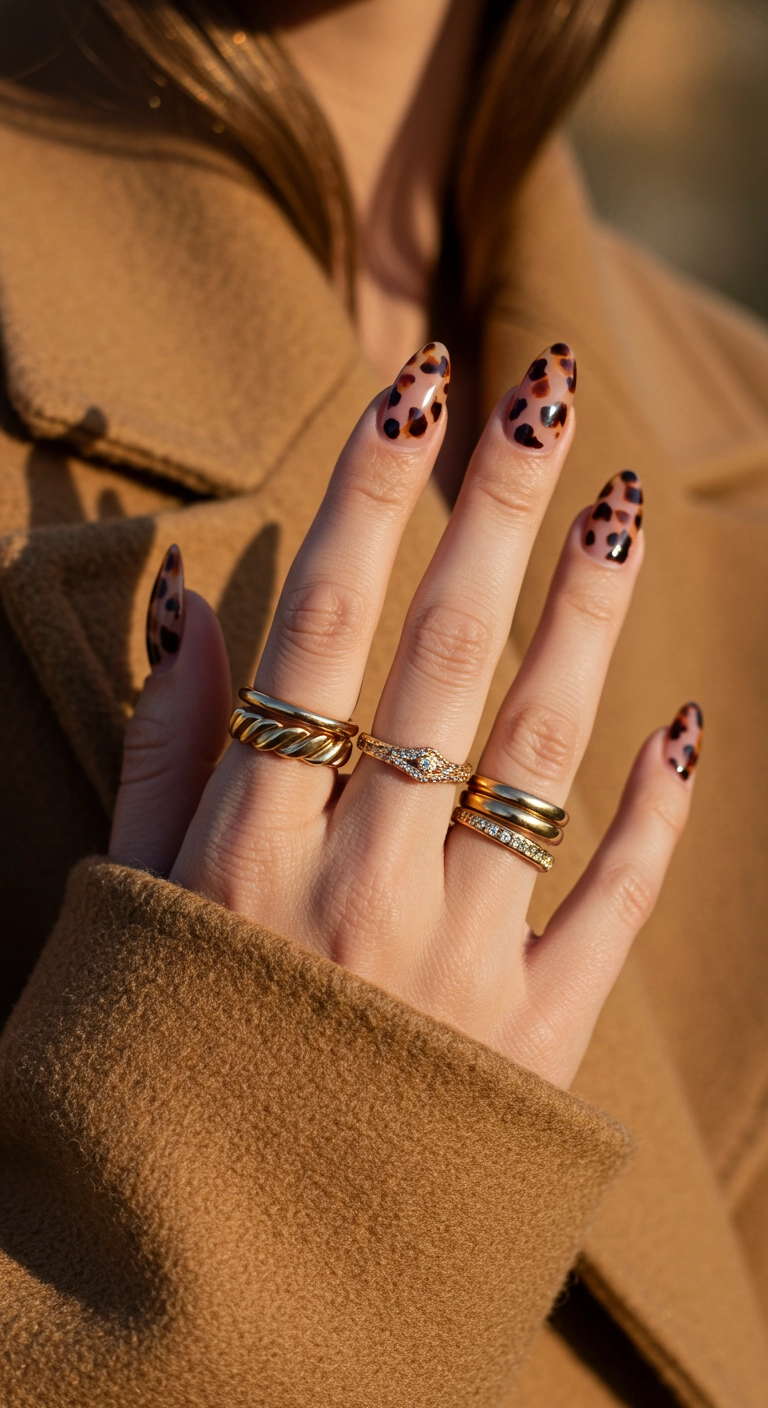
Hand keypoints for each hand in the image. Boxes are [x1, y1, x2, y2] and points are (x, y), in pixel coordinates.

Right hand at [110, 343, 699, 1089]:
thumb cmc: (158, 1074)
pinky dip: (653, 816)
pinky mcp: (537, 1039)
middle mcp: (363, 893)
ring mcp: (462, 966)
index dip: (370, 502)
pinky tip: (685, 725)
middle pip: (445, 665)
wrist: (223, 1279)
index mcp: (248, 855)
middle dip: (493, 514)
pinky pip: (612, 906)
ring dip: (585, 621)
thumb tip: (190, 609)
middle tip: (540, 392)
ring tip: (620, 506)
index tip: (412, 392)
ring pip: (540, 757)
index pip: (321, 635)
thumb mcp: (125, 913)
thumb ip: (163, 759)